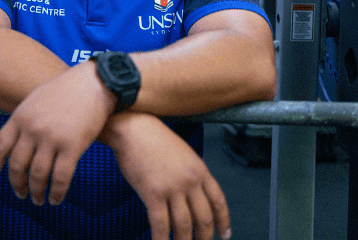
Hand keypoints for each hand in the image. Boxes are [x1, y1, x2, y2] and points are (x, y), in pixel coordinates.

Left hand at [0, 63, 114, 205]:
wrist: (94, 82)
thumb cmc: (67, 89)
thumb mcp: (35, 99)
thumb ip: (24, 120)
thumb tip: (16, 141)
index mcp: (20, 117)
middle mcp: (32, 129)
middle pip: (17, 165)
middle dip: (17, 184)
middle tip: (20, 194)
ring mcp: (51, 138)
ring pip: (37, 175)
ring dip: (36, 192)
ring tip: (38, 199)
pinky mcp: (72, 147)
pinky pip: (60, 178)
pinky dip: (57, 192)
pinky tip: (56, 199)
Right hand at [106, 113, 230, 239]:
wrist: (133, 128)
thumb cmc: (154, 139)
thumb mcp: (183, 153)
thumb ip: (191, 174)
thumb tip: (194, 199)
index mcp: (200, 169)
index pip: (218, 200)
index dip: (223, 220)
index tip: (225, 234)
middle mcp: (190, 181)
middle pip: (204, 218)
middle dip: (204, 237)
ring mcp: (172, 188)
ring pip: (184, 226)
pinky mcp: (152, 194)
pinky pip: (160, 225)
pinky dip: (161, 239)